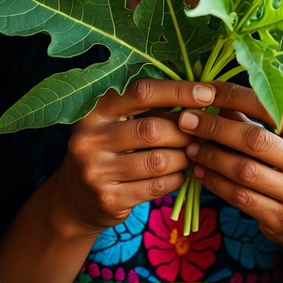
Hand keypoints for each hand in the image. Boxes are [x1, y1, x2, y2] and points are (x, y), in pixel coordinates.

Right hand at [52, 79, 216, 234]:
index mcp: (94, 110)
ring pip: (159, 161)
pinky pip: (158, 186)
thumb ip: (151, 103)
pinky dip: (177, 178)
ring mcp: (96, 171)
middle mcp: (89, 139)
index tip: (207, 94)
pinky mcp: (108, 199)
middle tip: (202, 132)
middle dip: (185, 131)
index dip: (178, 91)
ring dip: (184, 157)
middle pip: (153, 129)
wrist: (75, 198)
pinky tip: (179, 173)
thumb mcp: (118, 120)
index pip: (141, 92)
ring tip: (191, 153)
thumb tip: (199, 83)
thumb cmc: (109, 148)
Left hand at [178, 82, 282, 246]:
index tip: (203, 92)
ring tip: (190, 147)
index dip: (232, 96)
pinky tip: (200, 171)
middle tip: (186, 120)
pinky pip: (239, 196)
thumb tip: (209, 94)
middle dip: (215, 127)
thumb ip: (249, 119)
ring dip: (211, 156)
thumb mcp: (280, 140)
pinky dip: (214, 182)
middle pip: (254, 139)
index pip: (269, 108)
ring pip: (244, 170)